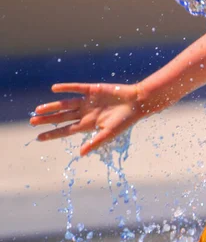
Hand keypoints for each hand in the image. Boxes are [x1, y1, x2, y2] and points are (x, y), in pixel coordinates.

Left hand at [30, 82, 145, 156]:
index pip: (66, 130)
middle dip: (47, 120)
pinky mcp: (92, 90)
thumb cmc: (125, 120)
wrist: (137, 103)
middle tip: (32, 122)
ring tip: (38, 109)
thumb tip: (80, 154)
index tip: (38, 138)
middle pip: (62, 117)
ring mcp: (88, 101)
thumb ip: (95, 142)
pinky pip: (76, 88)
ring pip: (65, 104)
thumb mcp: (110, 133)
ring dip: (52, 106)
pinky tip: (54, 89)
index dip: (52, 134)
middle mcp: (85, 113)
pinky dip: (65, 88)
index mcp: (89, 125)